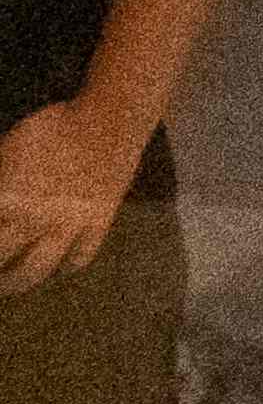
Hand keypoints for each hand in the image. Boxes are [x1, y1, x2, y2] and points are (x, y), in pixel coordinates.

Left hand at [0, 98, 140, 292]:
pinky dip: (67, 266)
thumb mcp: (11, 145)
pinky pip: (81, 256)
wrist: (110, 120)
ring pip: (38, 268)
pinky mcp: (98, 223)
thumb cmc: (55, 125)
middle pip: (2, 258)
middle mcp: (34, 219)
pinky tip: (60, 267)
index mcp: (9, 198)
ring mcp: (68, 225)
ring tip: (11, 284)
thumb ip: (0, 173)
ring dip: (19, 281)